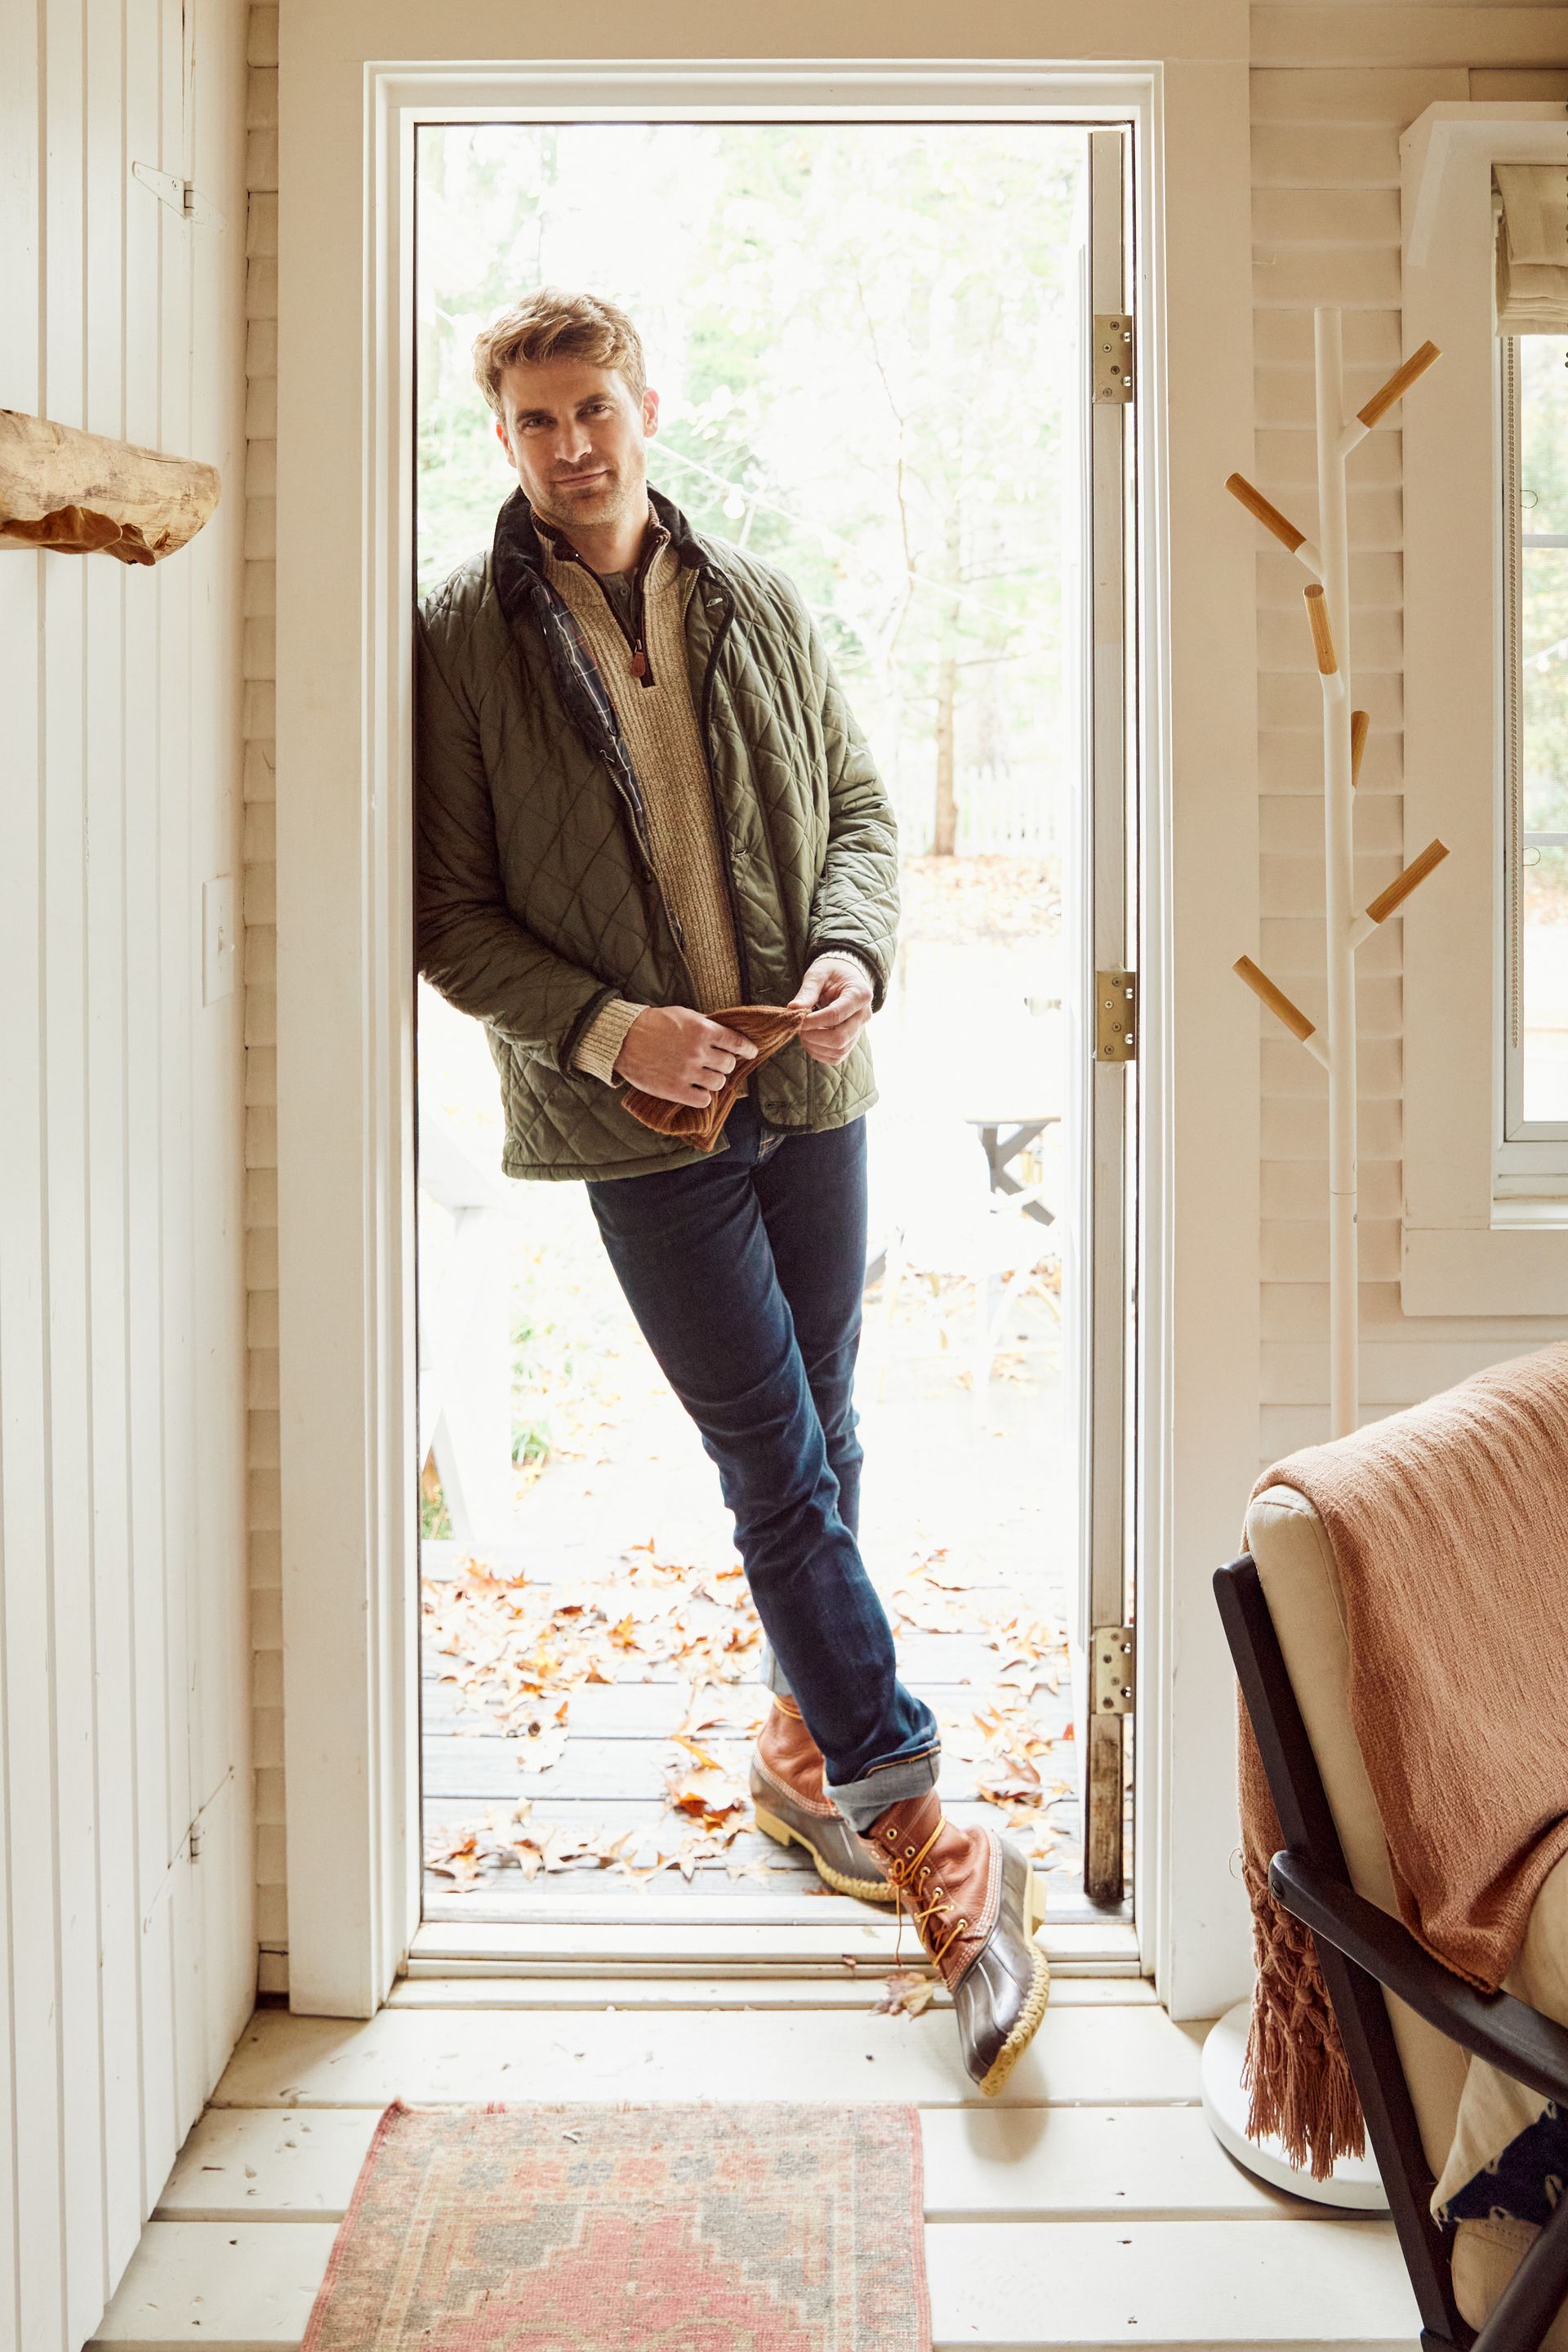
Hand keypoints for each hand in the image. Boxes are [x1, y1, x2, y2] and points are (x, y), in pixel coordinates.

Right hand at [613, 1005, 758, 1106]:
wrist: (624, 1039)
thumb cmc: (654, 1024)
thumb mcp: (684, 1015)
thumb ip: (706, 1026)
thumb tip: (727, 1037)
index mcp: (703, 1030)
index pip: (737, 1043)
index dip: (747, 1049)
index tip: (751, 1052)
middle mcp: (698, 1052)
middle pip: (729, 1065)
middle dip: (724, 1064)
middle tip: (715, 1063)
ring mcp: (687, 1073)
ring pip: (719, 1083)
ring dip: (714, 1080)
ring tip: (703, 1076)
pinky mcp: (675, 1090)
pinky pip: (703, 1100)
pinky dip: (702, 1096)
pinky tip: (695, 1090)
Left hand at [788, 955, 873, 1065]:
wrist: (846, 977)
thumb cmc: (832, 973)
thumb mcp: (818, 974)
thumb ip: (807, 991)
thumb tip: (793, 1009)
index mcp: (860, 994)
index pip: (836, 1015)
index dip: (813, 1022)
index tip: (797, 1020)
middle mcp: (864, 1015)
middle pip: (839, 1038)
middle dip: (813, 1037)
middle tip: (798, 1027)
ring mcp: (860, 1030)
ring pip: (838, 1051)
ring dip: (814, 1047)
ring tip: (803, 1033)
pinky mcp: (852, 1041)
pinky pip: (837, 1057)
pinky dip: (819, 1053)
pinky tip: (810, 1041)